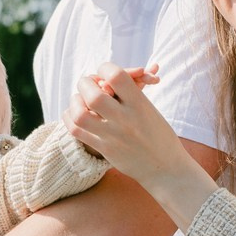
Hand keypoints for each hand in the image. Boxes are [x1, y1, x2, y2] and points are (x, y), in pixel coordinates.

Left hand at [66, 63, 218, 226]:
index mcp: (140, 105)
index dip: (105, 68)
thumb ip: (131, 93)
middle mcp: (126, 120)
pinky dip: (69, 117)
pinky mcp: (104, 149)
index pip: (116, 76)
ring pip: (80, 114)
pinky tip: (73, 113)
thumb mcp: (150, 109)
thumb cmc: (159, 134)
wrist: (165, 168)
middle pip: (93, 95)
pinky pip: (76, 131)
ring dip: (75, 101)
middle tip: (88, 84)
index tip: (104, 71)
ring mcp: (113, 136)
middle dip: (85, 83)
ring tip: (80, 99)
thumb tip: (115, 76)